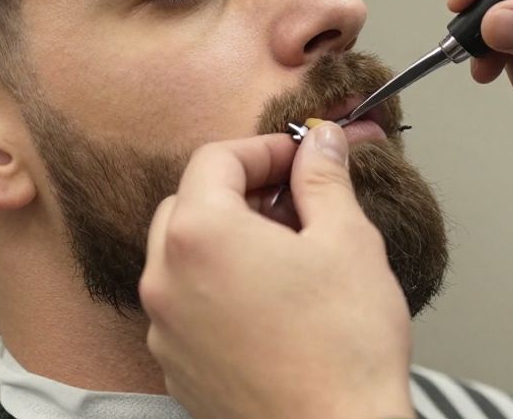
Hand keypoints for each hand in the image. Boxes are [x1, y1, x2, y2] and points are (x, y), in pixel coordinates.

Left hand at [141, 123, 412, 418]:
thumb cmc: (344, 348)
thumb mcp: (348, 240)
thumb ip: (324, 179)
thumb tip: (321, 142)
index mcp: (199, 234)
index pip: (215, 158)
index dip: (265, 150)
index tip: (303, 159)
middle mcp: (164, 279)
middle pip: (189, 204)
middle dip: (241, 193)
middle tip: (297, 204)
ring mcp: (164, 331)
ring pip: (183, 258)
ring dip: (228, 243)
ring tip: (290, 257)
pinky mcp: (177, 370)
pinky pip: (187, 308)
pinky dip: (219, 291)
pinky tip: (273, 306)